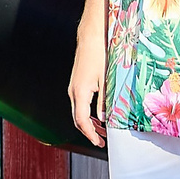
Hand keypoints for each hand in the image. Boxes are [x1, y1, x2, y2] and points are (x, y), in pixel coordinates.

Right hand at [69, 31, 107, 147]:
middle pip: (78, 119)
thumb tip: (105, 118)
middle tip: (101, 140)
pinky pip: (80, 103)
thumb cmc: (99, 54)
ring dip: (89, 123)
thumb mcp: (106, 80)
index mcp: (80, 92)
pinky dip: (88, 113)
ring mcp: (74, 87)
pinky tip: (98, 115)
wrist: (92, 36)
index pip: (82, 121)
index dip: (90, 134)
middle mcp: (73, 91)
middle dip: (89, 132)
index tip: (98, 142)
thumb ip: (105, 101)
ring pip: (78, 112)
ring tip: (102, 131)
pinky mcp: (77, 83)